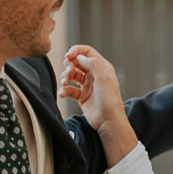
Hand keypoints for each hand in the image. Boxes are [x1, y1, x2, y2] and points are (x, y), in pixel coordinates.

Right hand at [59, 45, 137, 165]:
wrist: (109, 122)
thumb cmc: (110, 101)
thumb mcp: (103, 78)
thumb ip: (92, 63)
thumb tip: (79, 57)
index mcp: (102, 67)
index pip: (86, 52)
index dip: (75, 51)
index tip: (68, 56)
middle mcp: (94, 75)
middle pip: (76, 62)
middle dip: (68, 66)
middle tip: (68, 74)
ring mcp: (87, 85)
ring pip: (71, 75)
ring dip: (65, 78)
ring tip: (65, 84)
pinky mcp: (81, 96)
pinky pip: (69, 89)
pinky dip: (64, 90)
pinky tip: (63, 93)